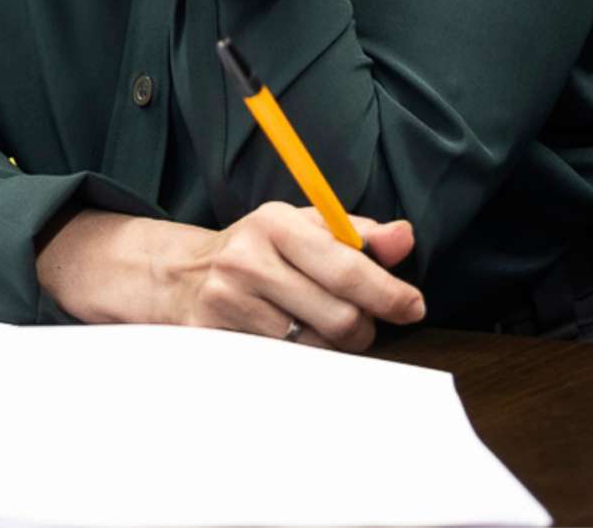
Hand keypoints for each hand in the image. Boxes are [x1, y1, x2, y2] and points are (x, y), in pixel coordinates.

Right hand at [161, 202, 424, 351]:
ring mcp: (226, 303)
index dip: (389, 294)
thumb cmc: (257, 250)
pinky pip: (282, 367)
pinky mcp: (213, 340)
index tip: (413, 307)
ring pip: (315, 351)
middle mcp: (248, 260)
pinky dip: (297, 362)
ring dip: (329, 347)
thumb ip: (357, 233)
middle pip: (340, 319)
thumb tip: (405, 238)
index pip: (347, 269)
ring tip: (314, 327)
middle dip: (362, 328)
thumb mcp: (302, 227)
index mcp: (275, 224)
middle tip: (356, 322)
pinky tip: (289, 343)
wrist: (178, 274)